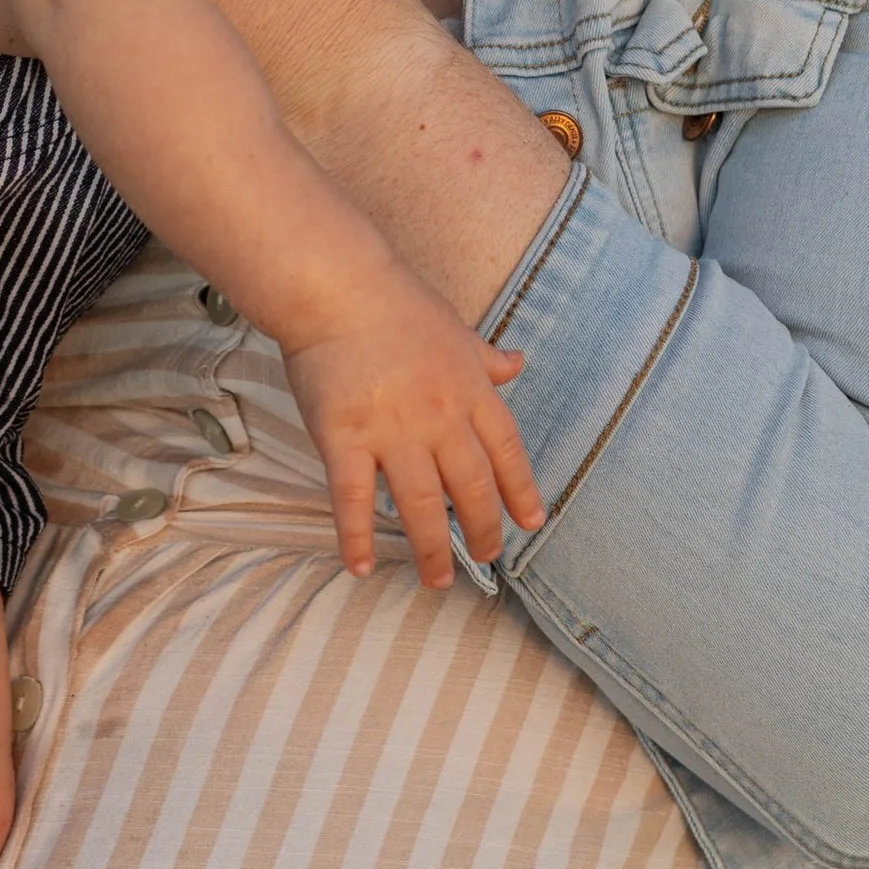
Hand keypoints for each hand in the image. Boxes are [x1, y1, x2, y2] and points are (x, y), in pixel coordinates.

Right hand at [282, 274, 545, 588]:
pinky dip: (357, 537)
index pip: (506, 452)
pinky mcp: (345, 437)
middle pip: (470, 487)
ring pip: (421, 504)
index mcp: (470, 390)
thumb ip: (486, 358)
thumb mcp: (457, 330)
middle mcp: (440, 417)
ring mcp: (393, 430)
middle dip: (480, 530)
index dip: (520, 491)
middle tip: (484, 558)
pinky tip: (361, 567)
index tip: (530, 523)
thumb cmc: (396, 303)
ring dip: (431, 549)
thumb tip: (518, 364)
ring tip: (437, 580)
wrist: (338, 287)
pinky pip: (354, 498)